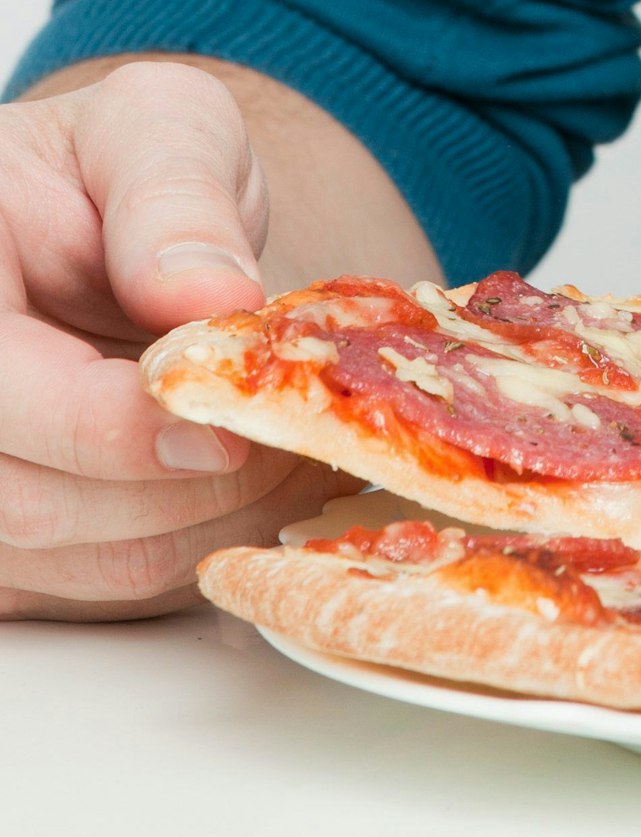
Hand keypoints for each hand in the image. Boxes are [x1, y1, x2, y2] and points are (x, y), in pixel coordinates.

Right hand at [0, 62, 358, 620]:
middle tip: (298, 441)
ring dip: (215, 523)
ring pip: (87, 562)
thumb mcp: (161, 130)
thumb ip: (173, 197)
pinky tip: (262, 488)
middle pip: (35, 502)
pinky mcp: (16, 546)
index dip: (112, 429)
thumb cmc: (125, 177)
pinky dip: (204, 548)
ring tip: (294, 456)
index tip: (225, 422)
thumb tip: (204, 294)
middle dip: (191, 486)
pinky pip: (112, 588)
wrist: (110, 233)